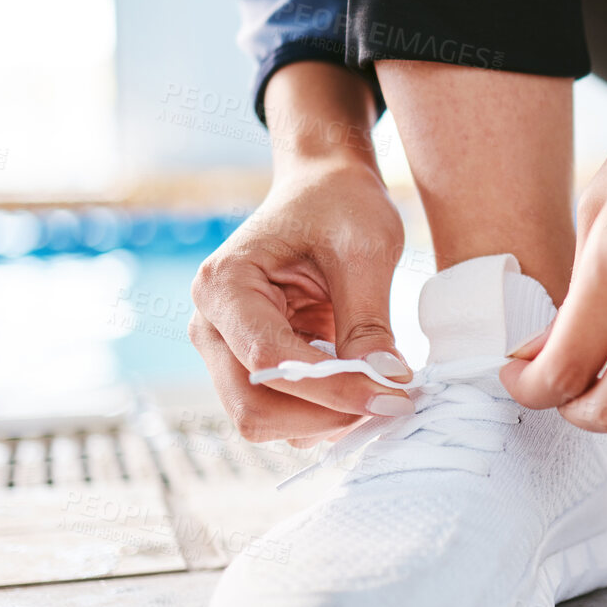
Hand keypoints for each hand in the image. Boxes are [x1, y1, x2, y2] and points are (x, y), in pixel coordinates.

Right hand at [187, 64, 412, 447]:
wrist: (326, 186)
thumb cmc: (340, 203)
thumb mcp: (365, 252)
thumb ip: (369, 322)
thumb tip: (387, 385)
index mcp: (225, 285)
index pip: (271, 361)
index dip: (333, 389)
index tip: (396, 395)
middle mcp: (210, 323)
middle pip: (254, 407)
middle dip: (326, 416)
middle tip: (393, 401)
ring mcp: (225, 348)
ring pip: (265, 418)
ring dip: (326, 420)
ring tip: (381, 389)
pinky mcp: (250, 362)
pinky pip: (281, 409)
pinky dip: (323, 412)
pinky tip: (363, 384)